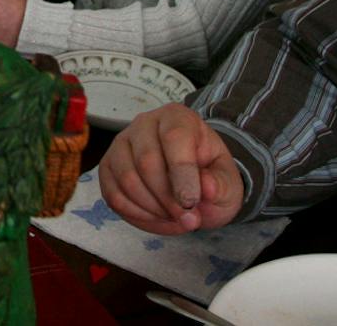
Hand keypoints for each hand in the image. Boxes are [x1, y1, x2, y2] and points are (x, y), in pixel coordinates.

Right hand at [99, 104, 245, 234]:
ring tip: (174, 218)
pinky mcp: (108, 167)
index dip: (182, 174)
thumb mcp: (229, 182)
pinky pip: (113, 195)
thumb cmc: (210, 177)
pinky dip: (135, 215)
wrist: (192, 182)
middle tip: (188, 219)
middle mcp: (144, 124)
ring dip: (152, 209)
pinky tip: (156, 219)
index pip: (174, 138)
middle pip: (146, 161)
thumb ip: (221, 184)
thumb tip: (207, 187)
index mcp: (178, 117)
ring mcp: (121, 144)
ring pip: (127, 179)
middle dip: (167, 199)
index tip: (191, 203)